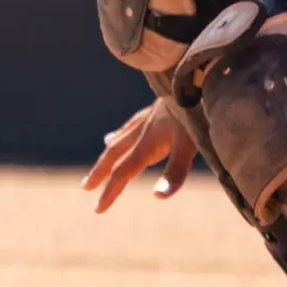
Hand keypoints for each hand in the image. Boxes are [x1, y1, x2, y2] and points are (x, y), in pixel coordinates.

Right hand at [82, 99, 197, 213]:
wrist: (200, 77)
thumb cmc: (197, 113)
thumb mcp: (190, 145)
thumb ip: (175, 172)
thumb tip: (157, 196)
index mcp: (147, 143)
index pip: (123, 172)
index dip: (110, 191)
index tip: (98, 209)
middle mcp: (143, 131)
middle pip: (115, 155)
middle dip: (100, 173)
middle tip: (85, 187)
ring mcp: (149, 118)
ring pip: (122, 139)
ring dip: (109, 153)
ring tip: (101, 161)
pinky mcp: (158, 108)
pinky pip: (133, 125)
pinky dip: (123, 133)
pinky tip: (123, 132)